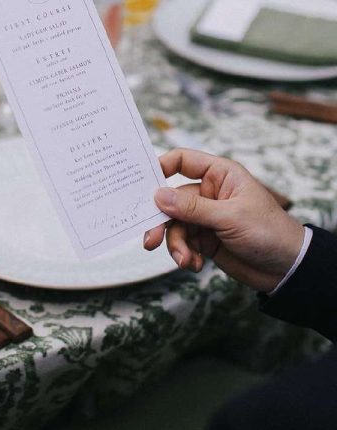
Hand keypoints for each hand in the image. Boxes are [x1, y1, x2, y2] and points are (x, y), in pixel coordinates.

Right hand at [144, 149, 304, 292]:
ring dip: (176, 244)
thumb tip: (158, 196)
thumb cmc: (269, 232)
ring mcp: (206, 216)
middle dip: (161, 221)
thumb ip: (192, 208)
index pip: (182, 161)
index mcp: (219, 175)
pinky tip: (193, 264)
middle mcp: (209, 193)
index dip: (160, 167)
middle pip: (171, 199)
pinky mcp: (205, 239)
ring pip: (175, 225)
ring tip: (184, 260)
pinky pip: (183, 243)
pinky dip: (184, 254)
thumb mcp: (229, 217)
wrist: (287, 269)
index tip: (142, 184)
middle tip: (150, 239)